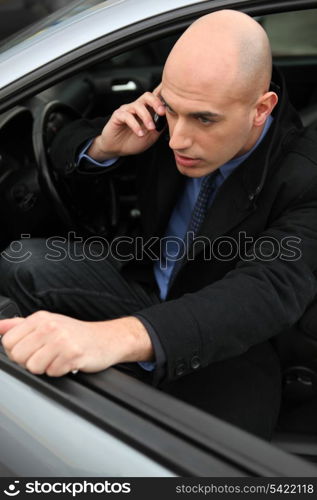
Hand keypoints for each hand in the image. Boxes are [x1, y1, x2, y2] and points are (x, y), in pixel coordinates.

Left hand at [0, 311, 152, 376]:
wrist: (107, 339)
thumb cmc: (76, 333)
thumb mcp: (47, 322)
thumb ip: (19, 325)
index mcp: (40, 318)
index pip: (7, 342)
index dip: (16, 352)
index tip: (30, 350)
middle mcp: (49, 326)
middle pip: (18, 356)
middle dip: (29, 362)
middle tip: (45, 356)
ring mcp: (61, 340)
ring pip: (33, 367)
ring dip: (44, 368)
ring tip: (56, 359)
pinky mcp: (72, 354)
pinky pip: (52, 373)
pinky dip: (58, 372)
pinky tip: (67, 362)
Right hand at [88, 84, 165, 160]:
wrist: (117, 149)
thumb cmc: (134, 141)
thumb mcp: (152, 136)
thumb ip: (160, 126)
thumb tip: (172, 120)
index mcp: (147, 110)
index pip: (155, 98)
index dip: (163, 96)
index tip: (172, 100)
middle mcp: (137, 107)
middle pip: (147, 96)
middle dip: (156, 102)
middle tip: (161, 113)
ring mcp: (127, 110)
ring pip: (138, 105)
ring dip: (146, 117)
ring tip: (150, 128)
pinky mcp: (118, 115)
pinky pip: (127, 116)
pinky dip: (135, 125)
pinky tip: (139, 134)